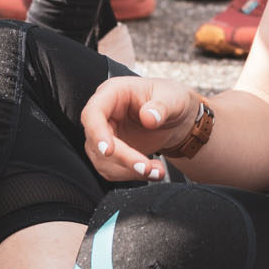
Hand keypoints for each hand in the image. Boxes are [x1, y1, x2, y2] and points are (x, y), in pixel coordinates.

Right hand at [80, 76, 201, 181]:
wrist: (176, 117)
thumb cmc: (170, 99)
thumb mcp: (173, 97)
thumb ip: (162, 106)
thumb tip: (149, 117)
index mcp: (113, 92)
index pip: (92, 113)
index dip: (97, 133)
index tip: (109, 151)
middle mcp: (104, 113)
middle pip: (96, 141)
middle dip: (121, 159)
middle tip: (145, 168)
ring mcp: (105, 134)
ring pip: (102, 160)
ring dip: (129, 171)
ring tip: (157, 171)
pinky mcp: (112, 152)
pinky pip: (112, 169)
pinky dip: (131, 175)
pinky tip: (152, 172)